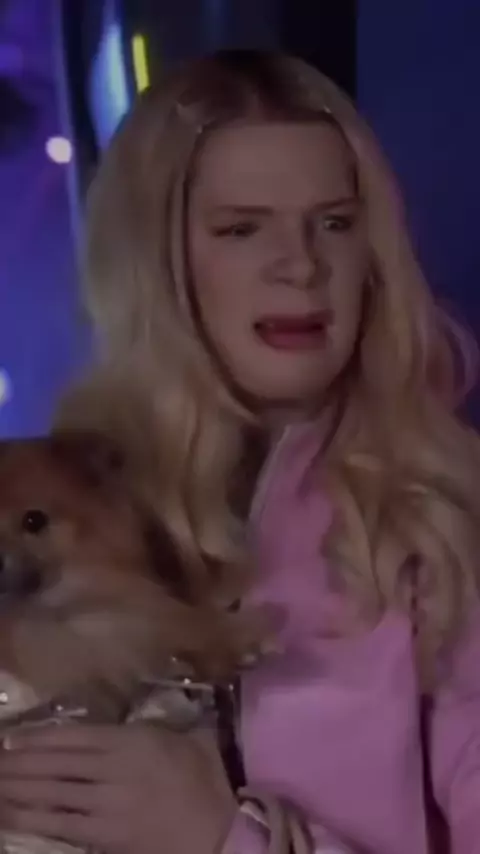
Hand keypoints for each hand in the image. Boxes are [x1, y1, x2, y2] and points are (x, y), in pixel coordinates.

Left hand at [0, 723, 235, 853]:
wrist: (221, 826)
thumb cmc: (206, 776)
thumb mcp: (180, 737)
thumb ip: (145, 730)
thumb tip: (122, 725)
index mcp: (130, 740)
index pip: (72, 737)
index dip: (38, 739)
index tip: (11, 740)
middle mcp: (113, 768)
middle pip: (55, 764)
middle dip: (19, 764)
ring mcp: (107, 804)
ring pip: (53, 793)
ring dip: (19, 790)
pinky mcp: (108, 836)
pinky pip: (64, 825)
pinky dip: (36, 819)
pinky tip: (15, 816)